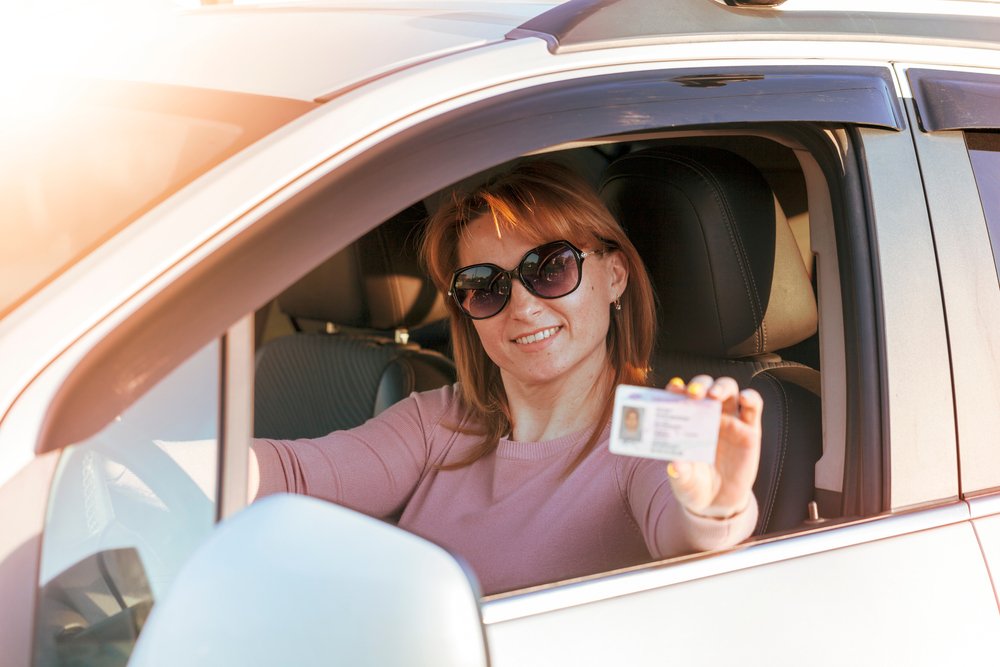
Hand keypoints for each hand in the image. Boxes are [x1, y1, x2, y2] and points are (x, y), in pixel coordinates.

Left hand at [664, 375, 761, 518]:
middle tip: (694, 393)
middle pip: (706, 387)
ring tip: (714, 396)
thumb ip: (679, 473)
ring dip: (721, 387)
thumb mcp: (683, 482)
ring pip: (729, 390)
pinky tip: (745, 399)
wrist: (717, 502)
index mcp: (685, 421)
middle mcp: (707, 415)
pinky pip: (753, 407)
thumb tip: (674, 466)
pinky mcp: (750, 430)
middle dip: (700, 385)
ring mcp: (730, 420)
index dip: (677, 389)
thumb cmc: (694, 485)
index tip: (672, 389)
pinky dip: (751, 398)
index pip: (680, 396)